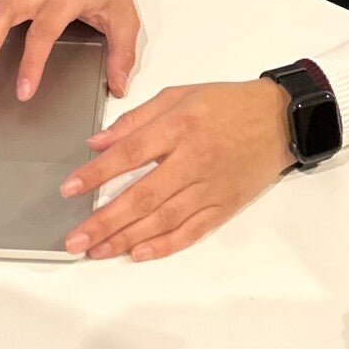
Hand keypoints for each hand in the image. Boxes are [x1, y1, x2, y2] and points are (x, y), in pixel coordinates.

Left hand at [60, 79, 293, 261]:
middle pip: (142, 196)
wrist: (279, 120)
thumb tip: (97, 142)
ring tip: (95, 251)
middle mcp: (193, 161)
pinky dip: (164, 245)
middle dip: (104, 221)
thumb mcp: (179, 95)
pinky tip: (138, 253)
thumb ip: (136, 119)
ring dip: (125, 238)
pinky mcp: (224, 207)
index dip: (97, 173)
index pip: (130, 154)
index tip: (69, 189)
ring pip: (162, 220)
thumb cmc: (226, 104)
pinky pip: (191, 232)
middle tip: (74, 239)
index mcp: (180, 127)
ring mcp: (210, 188)